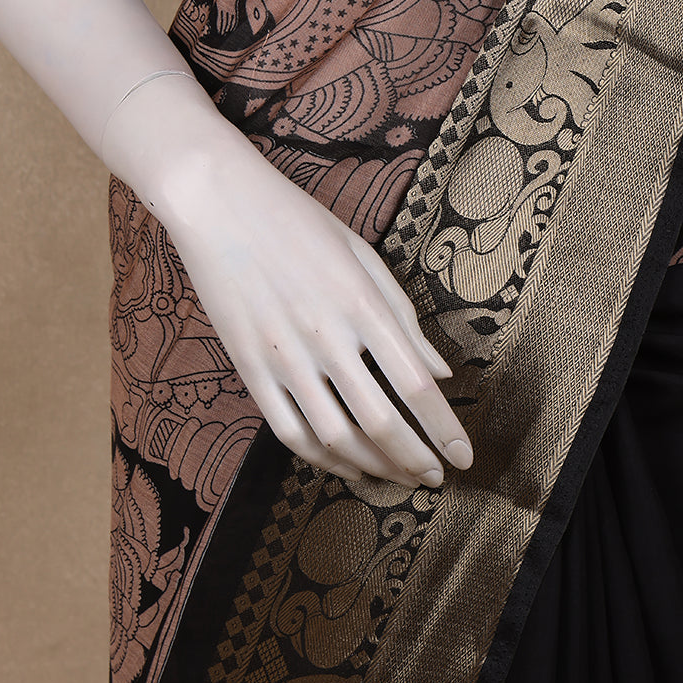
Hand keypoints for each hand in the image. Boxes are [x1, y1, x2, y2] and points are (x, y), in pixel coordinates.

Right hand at [103, 73, 474, 489]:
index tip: (463, 456)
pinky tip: (344, 466)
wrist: (219, 204)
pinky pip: (289, 431)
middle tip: (434, 478)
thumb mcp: (361, 254)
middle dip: (415, 461)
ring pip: (335, 438)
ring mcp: (283, 357)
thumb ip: (403, 315)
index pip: (417, 384)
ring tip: (396, 479)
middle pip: (381, 422)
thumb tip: (441, 372)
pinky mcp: (249, 368)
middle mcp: (326, 336)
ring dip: (373, 468)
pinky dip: (322, 459)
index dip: (445, 429)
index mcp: (362, 302)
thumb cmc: (298, 221)